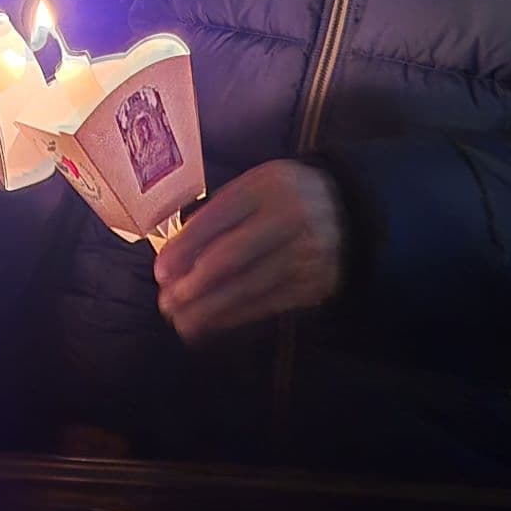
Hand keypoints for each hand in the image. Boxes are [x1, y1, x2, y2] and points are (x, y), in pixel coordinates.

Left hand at [153, 160, 345, 343]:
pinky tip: (212, 324)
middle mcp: (289, 217)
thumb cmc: (285, 197)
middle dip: (194, 284)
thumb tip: (176, 255)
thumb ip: (220, 213)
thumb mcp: (256, 187)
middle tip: (166, 302)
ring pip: (248, 286)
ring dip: (210, 308)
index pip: (217, 219)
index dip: (184, 249)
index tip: (160, 272)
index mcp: (267, 186)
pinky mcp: (315, 282)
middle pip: (232, 256)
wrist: (349, 211)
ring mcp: (305, 252)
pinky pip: (268, 303)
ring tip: (181, 321)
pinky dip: (236, 317)